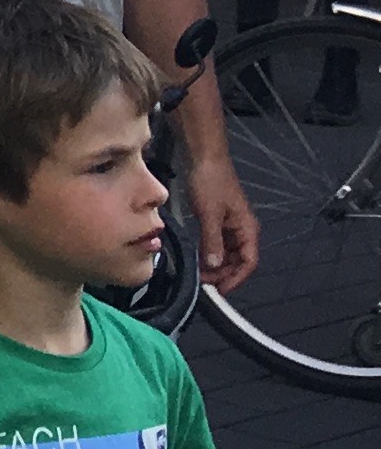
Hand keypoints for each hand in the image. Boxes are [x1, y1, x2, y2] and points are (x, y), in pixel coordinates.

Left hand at [191, 156, 259, 293]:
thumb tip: (215, 266)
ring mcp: (231, 225)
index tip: (221, 290)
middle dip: (224, 274)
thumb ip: (212, 241)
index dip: (236, 278)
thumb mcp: (209, 214)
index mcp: (247, 229)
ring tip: (200, 274)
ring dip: (217, 265)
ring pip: (229, 253)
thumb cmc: (210, 182)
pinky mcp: (219, 220)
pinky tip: (200, 259)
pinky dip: (212, 253)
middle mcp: (243, 229)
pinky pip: (219, 243)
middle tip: (205, 283)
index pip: (249, 262)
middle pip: (239, 260)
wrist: (204, 158)